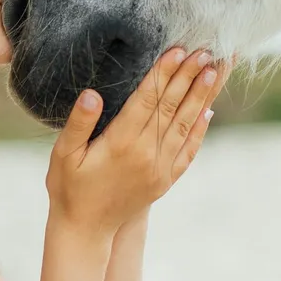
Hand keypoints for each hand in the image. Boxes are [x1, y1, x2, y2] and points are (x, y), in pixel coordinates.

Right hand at [45, 47, 231, 239]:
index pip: (148, 100)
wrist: (86, 231)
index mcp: (120, 143)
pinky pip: (189, 150)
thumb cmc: (69, 187)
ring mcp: (160, 168)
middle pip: (172, 107)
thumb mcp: (64, 154)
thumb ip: (78, 123)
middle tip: (206, 50)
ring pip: (186, 124)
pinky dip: (201, 128)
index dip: (164, 73)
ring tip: (216, 70)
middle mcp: (146, 154)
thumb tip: (92, 94)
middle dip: (189, 76)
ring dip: (202, 96)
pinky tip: (209, 109)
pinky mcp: (166, 179)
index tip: (179, 49)